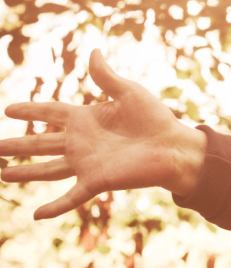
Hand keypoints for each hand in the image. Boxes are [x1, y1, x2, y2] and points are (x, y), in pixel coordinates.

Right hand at [0, 50, 206, 219]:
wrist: (176, 147)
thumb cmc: (157, 119)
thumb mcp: (129, 93)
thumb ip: (106, 76)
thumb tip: (93, 51)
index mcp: (87, 119)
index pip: (51, 112)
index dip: (31, 109)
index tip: (9, 108)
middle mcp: (82, 142)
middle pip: (41, 143)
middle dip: (17, 145)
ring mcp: (87, 162)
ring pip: (48, 170)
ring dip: (25, 173)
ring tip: (3, 174)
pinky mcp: (97, 181)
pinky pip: (71, 197)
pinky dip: (55, 207)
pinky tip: (36, 216)